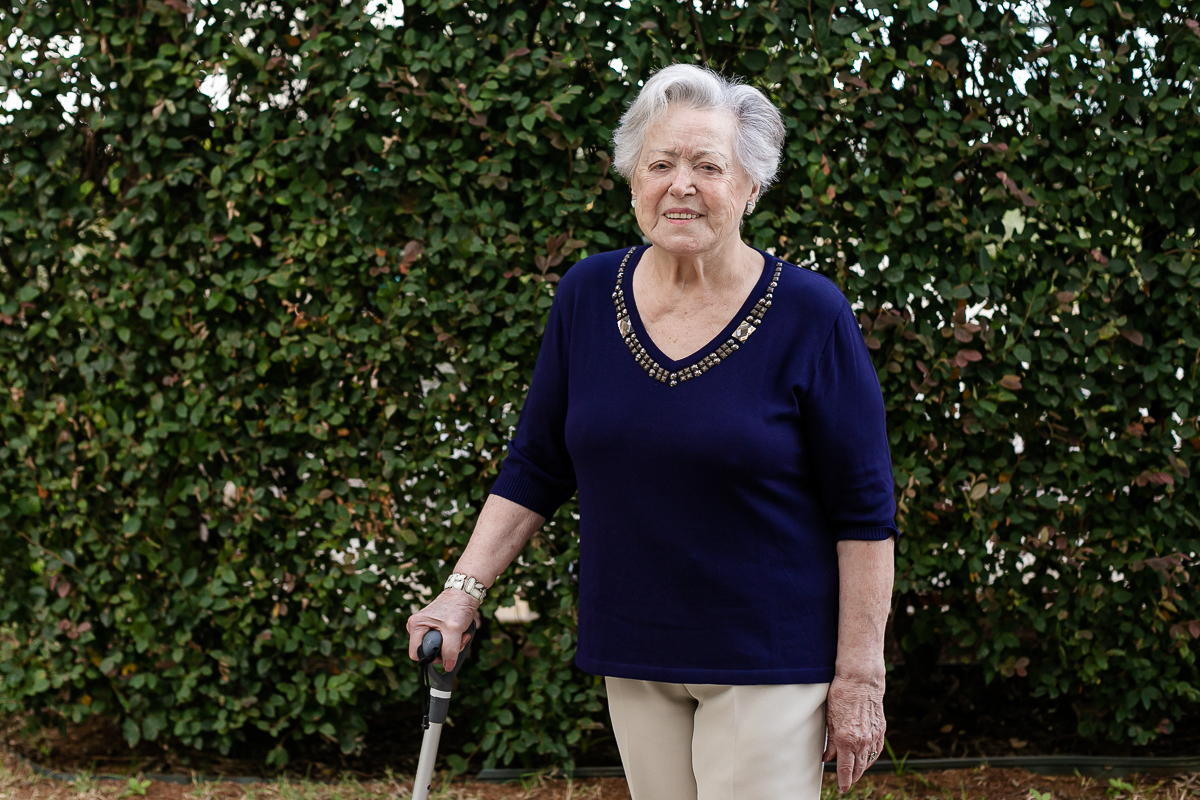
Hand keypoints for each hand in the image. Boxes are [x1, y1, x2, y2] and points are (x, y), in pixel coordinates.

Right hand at [406, 589, 480, 670]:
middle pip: (428, 652)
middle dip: (445, 651)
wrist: (465, 594)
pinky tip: (461, 634)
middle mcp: (417, 627)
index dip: (431, 657)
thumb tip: (448, 667)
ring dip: (452, 647)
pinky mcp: (433, 629)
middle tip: (459, 641)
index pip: (416, 654)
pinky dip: (453, 642)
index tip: (446, 650)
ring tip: (462, 635)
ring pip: (436, 649)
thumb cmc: (457, 607)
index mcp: (415, 625)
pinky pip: (441, 644)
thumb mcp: (454, 629)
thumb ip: (451, 649)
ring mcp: (425, 629)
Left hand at [822, 673, 885, 792]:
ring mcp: (873, 736)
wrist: (861, 681)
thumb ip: (830, 742)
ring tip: (855, 773)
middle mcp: (861, 740)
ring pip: (868, 761)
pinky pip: (876, 750)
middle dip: (852, 777)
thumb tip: (828, 758)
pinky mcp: (881, 730)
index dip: (844, 781)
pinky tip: (866, 759)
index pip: (846, 768)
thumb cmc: (841, 696)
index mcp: (846, 738)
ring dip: (861, 769)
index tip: (842, 788)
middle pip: (858, 768)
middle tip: (847, 782)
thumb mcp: (830, 719)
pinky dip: (870, 757)